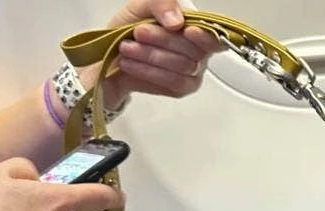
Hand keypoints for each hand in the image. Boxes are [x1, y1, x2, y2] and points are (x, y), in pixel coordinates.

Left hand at [87, 0, 222, 106]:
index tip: (187, 30)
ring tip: (126, 48)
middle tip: (138, 33)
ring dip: (151, 56)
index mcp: (195, 29)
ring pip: (182, 66)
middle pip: (194, 50)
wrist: (110, 56)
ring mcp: (193, 71)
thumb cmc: (129, 29)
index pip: (214, 35)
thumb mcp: (141, 6)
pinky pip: (173, 82)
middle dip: (162, 40)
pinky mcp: (182, 88)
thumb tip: (176, 21)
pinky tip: (131, 64)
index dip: (205, 36)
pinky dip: (149, 72)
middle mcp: (199, 51)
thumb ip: (161, 3)